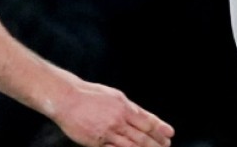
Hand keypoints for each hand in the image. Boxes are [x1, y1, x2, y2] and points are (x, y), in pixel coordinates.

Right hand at [53, 80, 173, 146]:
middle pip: (142, 137)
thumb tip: (143, 117)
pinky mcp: (96, 142)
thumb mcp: (114, 96)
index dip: (160, 129)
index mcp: (123, 107)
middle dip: (156, 144)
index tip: (170, 134)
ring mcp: (107, 133)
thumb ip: (129, 108)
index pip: (147, 121)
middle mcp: (118, 120)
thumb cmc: (89, 95)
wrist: (66, 99)